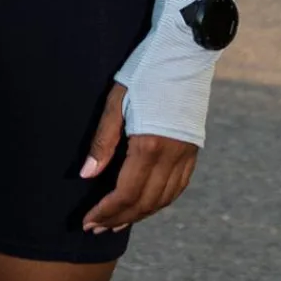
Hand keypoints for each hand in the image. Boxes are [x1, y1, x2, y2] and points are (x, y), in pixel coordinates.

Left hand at [79, 81, 197, 232]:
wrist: (185, 52)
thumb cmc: (145, 71)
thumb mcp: (116, 101)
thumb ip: (103, 142)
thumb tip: (86, 176)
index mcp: (150, 145)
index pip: (126, 193)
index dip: (106, 212)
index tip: (88, 222)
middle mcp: (172, 156)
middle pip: (145, 202)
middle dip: (119, 219)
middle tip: (97, 228)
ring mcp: (187, 154)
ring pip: (164, 199)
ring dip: (139, 215)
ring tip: (117, 222)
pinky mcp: (194, 149)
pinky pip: (178, 187)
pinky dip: (160, 201)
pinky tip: (145, 204)